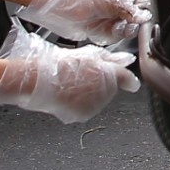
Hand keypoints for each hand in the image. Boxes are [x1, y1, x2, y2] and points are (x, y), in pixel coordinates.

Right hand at [0, 28, 137, 123]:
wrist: (39, 81)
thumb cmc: (59, 65)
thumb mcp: (88, 54)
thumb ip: (110, 59)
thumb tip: (125, 61)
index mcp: (109, 75)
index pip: (127, 79)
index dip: (127, 80)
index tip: (129, 82)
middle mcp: (105, 94)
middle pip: (110, 90)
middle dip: (101, 84)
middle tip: (83, 76)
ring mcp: (94, 106)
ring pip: (98, 100)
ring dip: (90, 94)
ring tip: (72, 84)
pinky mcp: (83, 115)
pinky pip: (86, 109)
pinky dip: (79, 104)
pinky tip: (68, 94)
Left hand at [15, 0, 150, 46]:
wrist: (62, 3)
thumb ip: (130, 9)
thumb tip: (144, 16)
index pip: (139, 6)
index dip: (143, 13)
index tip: (143, 17)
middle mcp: (115, 10)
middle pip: (133, 21)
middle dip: (133, 24)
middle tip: (131, 23)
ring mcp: (107, 22)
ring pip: (124, 31)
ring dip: (123, 31)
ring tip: (119, 26)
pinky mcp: (98, 32)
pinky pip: (111, 38)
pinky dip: (113, 36)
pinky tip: (111, 30)